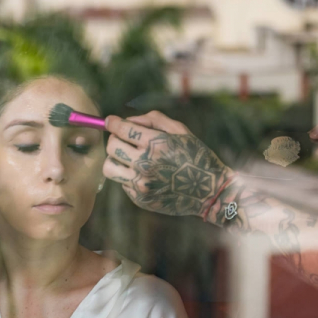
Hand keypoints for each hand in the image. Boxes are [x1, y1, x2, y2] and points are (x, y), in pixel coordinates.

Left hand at [103, 110, 233, 219]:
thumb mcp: (180, 130)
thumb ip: (153, 119)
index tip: (110, 121)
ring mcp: (141, 184)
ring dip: (116, 159)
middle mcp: (145, 164)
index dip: (112, 122)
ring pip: (109, 167)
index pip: (121, 129)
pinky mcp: (140, 198)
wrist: (209, 191)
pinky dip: (129, 175)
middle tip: (123, 139)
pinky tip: (146, 174)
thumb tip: (127, 120)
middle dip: (114, 138)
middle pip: (111, 146)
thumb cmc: (195, 155)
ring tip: (128, 157)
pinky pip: (122, 182)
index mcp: (156, 144)